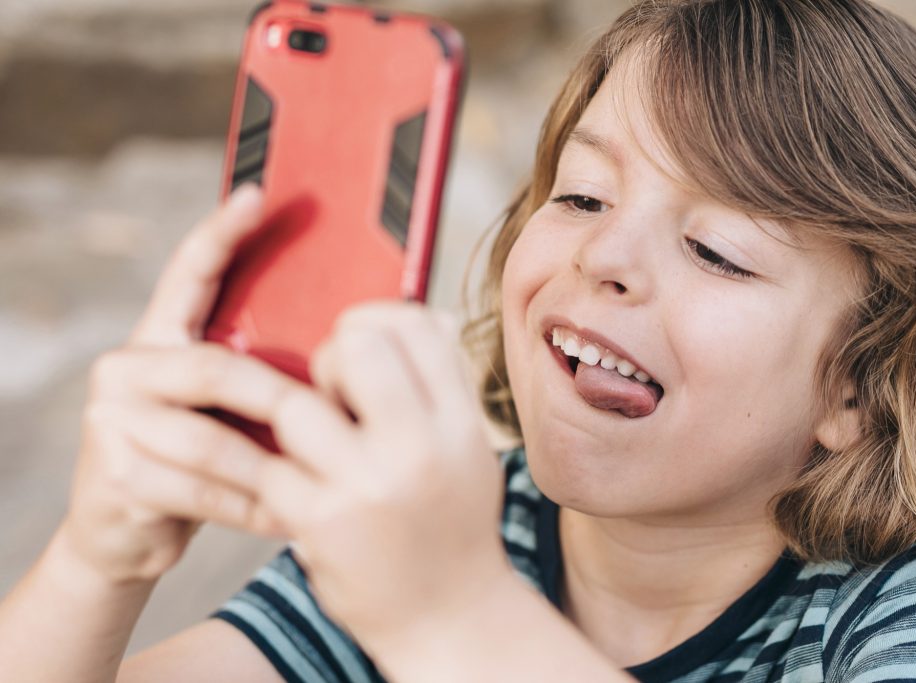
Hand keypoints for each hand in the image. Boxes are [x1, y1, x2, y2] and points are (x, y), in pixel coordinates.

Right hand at [62, 185, 294, 583]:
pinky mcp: (115, 475)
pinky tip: (290, 514)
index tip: (260, 195)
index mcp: (155, 338)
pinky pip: (205, 490)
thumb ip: (249, 375)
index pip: (188, 274)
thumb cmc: (194, 460)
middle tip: (332, 415)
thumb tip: (340, 343)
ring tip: (323, 477)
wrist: (120, 533)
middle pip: (213, 368)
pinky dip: (255, 506)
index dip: (222, 233)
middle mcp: (124, 369)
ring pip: (211, 440)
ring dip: (273, 466)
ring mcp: (111, 421)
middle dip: (278, 399)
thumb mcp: (218, 409)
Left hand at [256, 302, 510, 650]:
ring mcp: (366, 487)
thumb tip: (418, 315)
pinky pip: (267, 465)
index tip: (363, 345)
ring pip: (295, 403)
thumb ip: (444, 388)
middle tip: (332, 393)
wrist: (449, 619)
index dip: (378, 319)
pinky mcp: (317, 522)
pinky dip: (271, 468)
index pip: (416, 326)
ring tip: (311, 444)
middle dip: (331, 356)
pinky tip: (290, 480)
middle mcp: (420, 450)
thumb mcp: (469, 452)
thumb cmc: (453, 525)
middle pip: (356, 344)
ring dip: (292, 416)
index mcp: (462, 426)